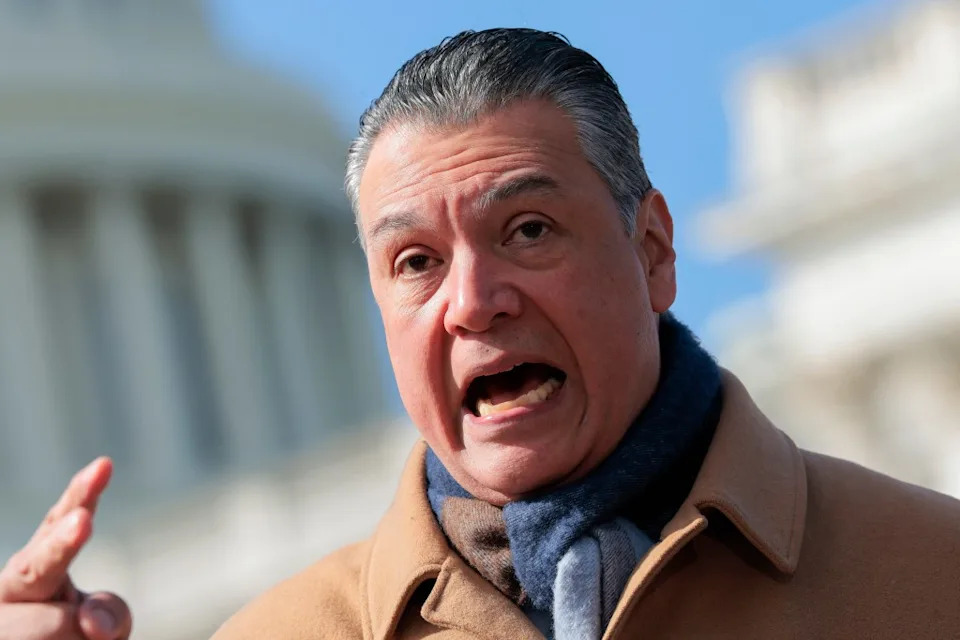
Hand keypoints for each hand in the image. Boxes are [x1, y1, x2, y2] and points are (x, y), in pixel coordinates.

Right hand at [0, 458, 132, 638]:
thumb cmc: (74, 638)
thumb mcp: (102, 622)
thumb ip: (109, 614)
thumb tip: (92, 625)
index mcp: (38, 564)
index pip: (59, 523)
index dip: (81, 495)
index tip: (104, 464)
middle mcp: (11, 585)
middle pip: (36, 566)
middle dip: (61, 545)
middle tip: (82, 522)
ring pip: (53, 627)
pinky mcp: (1, 638)